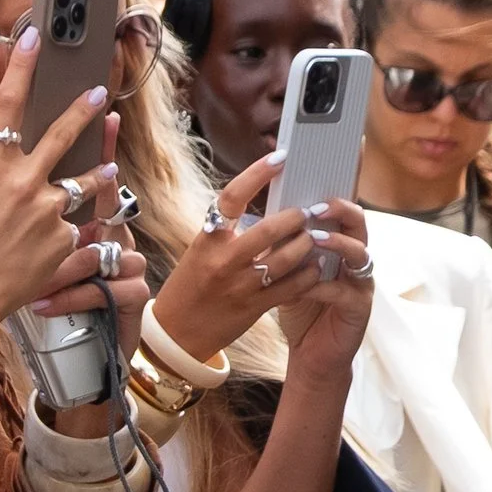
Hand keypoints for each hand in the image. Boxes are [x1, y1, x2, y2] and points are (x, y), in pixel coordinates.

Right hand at [0, 36, 124, 369]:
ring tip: (108, 169)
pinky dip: (74, 232)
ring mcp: (47, 210)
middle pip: (61, 134)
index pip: (8, 107)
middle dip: (84, 111)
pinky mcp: (64, 237)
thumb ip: (6, 178)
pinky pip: (79, 225)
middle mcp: (22, 183)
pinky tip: (60, 245)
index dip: (21, 69)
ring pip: (85, 183)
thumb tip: (28, 164)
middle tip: (99, 92)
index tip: (33, 38)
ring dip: (99, 176)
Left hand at [28, 114, 149, 349]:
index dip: (101, 147)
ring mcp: (129, 265)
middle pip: (111, 203)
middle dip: (99, 182)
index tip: (102, 115)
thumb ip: (46, 225)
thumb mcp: (49, 259)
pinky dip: (65, 299)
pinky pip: (99, 290)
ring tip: (33, 285)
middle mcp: (116, 238)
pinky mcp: (133, 296)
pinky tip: (41, 305)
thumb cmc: (67, 302)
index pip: (96, 178)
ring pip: (99, 255)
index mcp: (95, 224)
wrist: (91, 354)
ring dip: (62, 272)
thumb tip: (17, 187)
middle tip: (85, 171)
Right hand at [146, 154, 357, 361]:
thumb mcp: (201, 251)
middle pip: (270, 229)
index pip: (233, 197)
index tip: (279, 157)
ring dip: (306, 244)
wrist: (177, 333)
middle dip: (296, 217)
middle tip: (307, 211)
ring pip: (286, 258)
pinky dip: (308, 274)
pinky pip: (291, 287)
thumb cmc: (191, 286)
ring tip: (313, 237)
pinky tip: (314, 267)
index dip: (258, 173)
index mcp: (207, 239)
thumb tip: (264, 207)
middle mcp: (223, 260)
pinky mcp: (254, 307)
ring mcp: (240, 285)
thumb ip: (228, 231)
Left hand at [272, 195, 375, 376]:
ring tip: (313, 239)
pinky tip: (305, 286)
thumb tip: (261, 218)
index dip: (331, 191)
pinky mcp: (359, 308)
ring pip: (359, 253)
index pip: (339, 210)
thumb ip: (282, 248)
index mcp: (338, 244)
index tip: (314, 180)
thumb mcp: (287, 273)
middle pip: (358, 222)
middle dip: (338, 210)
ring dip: (336, 243)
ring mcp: (361, 282)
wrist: (311, 355)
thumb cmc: (300, 308)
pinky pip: (344, 291)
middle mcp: (355, 258)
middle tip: (314, 207)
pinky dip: (323, 286)